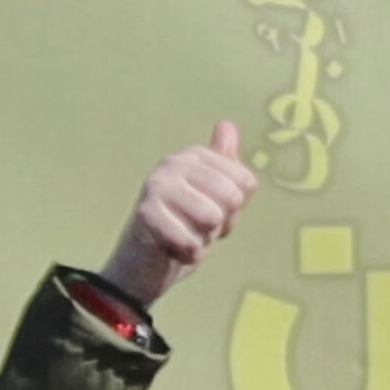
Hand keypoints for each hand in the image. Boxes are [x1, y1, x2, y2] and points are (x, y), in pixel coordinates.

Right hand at [100, 123, 255, 307]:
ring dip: (204, 238)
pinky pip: (192, 241)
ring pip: (212, 218)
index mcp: (194, 156)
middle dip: (222, 223)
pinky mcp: (147, 213)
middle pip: (232, 197)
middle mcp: (174, 163)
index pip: (245, 182)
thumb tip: (227, 126)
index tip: (214, 210)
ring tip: (185, 234)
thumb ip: (226, 165)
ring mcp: (157, 185)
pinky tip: (174, 249)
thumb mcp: (215, 197)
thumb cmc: (184, 227)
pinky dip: (189, 254)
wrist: (144, 264)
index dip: (237, 207)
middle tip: (198, 227)